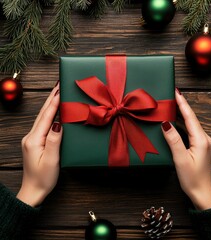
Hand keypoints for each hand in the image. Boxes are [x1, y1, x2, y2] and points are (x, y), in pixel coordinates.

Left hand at [17, 83, 61, 206]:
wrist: (33, 190)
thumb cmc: (43, 177)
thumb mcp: (52, 160)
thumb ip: (54, 140)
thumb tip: (58, 123)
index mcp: (34, 140)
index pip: (46, 117)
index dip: (54, 103)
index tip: (59, 90)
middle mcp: (31, 137)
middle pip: (42, 114)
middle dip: (51, 99)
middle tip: (58, 86)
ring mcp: (32, 139)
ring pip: (42, 118)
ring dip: (50, 105)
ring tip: (57, 94)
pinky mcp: (35, 142)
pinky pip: (43, 124)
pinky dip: (49, 114)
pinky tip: (54, 111)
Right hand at [161, 88, 210, 209]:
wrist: (202, 192)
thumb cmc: (192, 178)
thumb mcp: (180, 158)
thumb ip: (173, 140)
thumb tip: (165, 123)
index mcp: (200, 138)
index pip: (190, 116)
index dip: (182, 103)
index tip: (176, 91)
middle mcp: (203, 137)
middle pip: (190, 117)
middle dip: (181, 105)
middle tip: (171, 95)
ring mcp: (201, 141)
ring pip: (190, 123)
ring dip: (181, 113)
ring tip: (171, 104)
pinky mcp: (198, 145)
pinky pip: (189, 129)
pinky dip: (181, 122)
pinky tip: (175, 120)